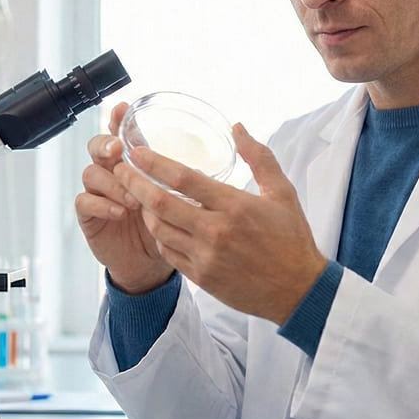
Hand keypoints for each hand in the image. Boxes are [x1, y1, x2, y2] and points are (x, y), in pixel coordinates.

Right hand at [75, 102, 174, 293]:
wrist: (150, 263)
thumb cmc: (166, 226)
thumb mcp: (179, 199)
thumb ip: (184, 179)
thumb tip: (203, 164)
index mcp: (133, 163)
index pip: (122, 134)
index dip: (119, 120)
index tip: (122, 109)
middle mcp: (113, 172)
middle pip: (97, 146)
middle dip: (105, 144)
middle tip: (117, 150)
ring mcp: (99, 192)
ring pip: (92, 173)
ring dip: (112, 182)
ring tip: (132, 198)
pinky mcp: (89, 215)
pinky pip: (85, 201)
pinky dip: (102, 204)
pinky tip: (119, 212)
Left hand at [114, 123, 327, 324]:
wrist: (298, 290)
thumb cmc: (292, 238)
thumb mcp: (282, 192)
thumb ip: (259, 157)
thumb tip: (237, 127)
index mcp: (234, 206)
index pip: (183, 179)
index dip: (155, 163)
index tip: (137, 152)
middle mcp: (215, 231)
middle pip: (161, 203)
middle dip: (134, 183)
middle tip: (120, 169)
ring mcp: (205, 257)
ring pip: (159, 229)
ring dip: (144, 210)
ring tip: (137, 194)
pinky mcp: (202, 277)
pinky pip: (168, 253)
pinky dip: (159, 236)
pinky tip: (159, 223)